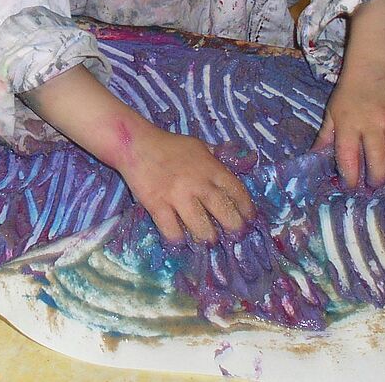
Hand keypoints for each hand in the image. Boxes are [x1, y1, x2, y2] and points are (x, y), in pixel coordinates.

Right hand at [20, 64, 253, 244]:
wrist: (136, 145)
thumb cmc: (169, 145)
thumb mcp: (198, 145)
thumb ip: (215, 158)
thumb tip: (235, 163)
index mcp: (211, 168)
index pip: (236, 191)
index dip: (246, 208)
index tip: (249, 219)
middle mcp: (198, 183)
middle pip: (223, 211)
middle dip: (233, 227)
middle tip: (234, 235)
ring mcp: (177, 196)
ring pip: (200, 226)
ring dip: (207, 237)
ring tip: (208, 240)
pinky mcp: (157, 205)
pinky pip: (171, 229)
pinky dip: (177, 238)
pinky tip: (180, 239)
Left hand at [313, 70, 384, 187]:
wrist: (371, 69)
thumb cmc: (347, 94)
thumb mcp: (330, 114)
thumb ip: (325, 138)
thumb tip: (314, 159)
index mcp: (348, 125)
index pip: (348, 157)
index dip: (350, 177)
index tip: (351, 188)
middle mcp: (371, 123)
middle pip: (377, 158)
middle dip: (377, 179)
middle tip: (375, 188)